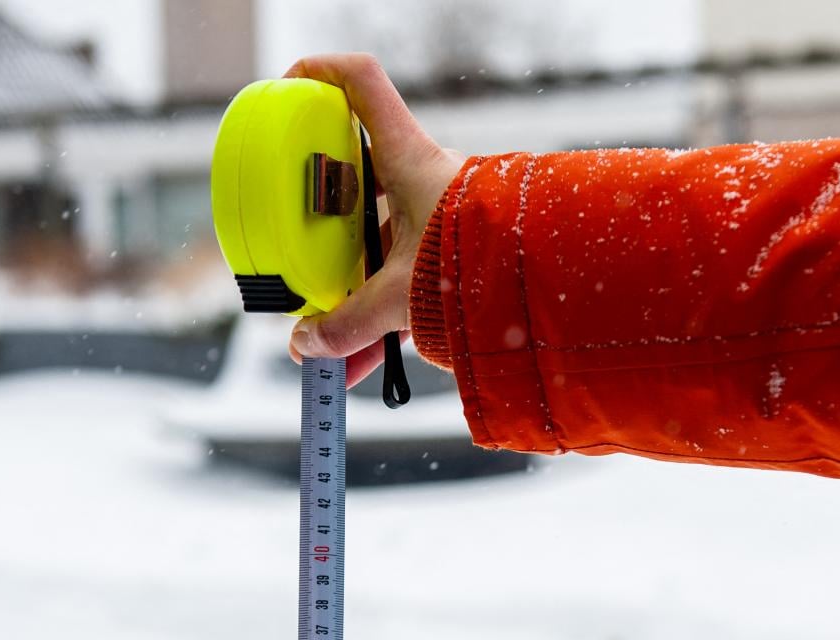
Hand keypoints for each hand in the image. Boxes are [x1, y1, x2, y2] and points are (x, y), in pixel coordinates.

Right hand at [282, 54, 465, 385]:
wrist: (550, 286)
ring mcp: (440, 214)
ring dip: (355, 292)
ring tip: (331, 347)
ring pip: (384, 243)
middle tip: (300, 259)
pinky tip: (366, 365)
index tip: (289, 90)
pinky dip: (385, 317)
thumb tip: (308, 346)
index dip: (320, 74)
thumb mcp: (400, 294)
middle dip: (325, 227)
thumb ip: (349, 321)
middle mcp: (424, 177)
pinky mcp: (457, 253)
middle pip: (359, 180)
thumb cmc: (482, 264)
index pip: (360, 84)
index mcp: (406, 159)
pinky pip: (409, 279)